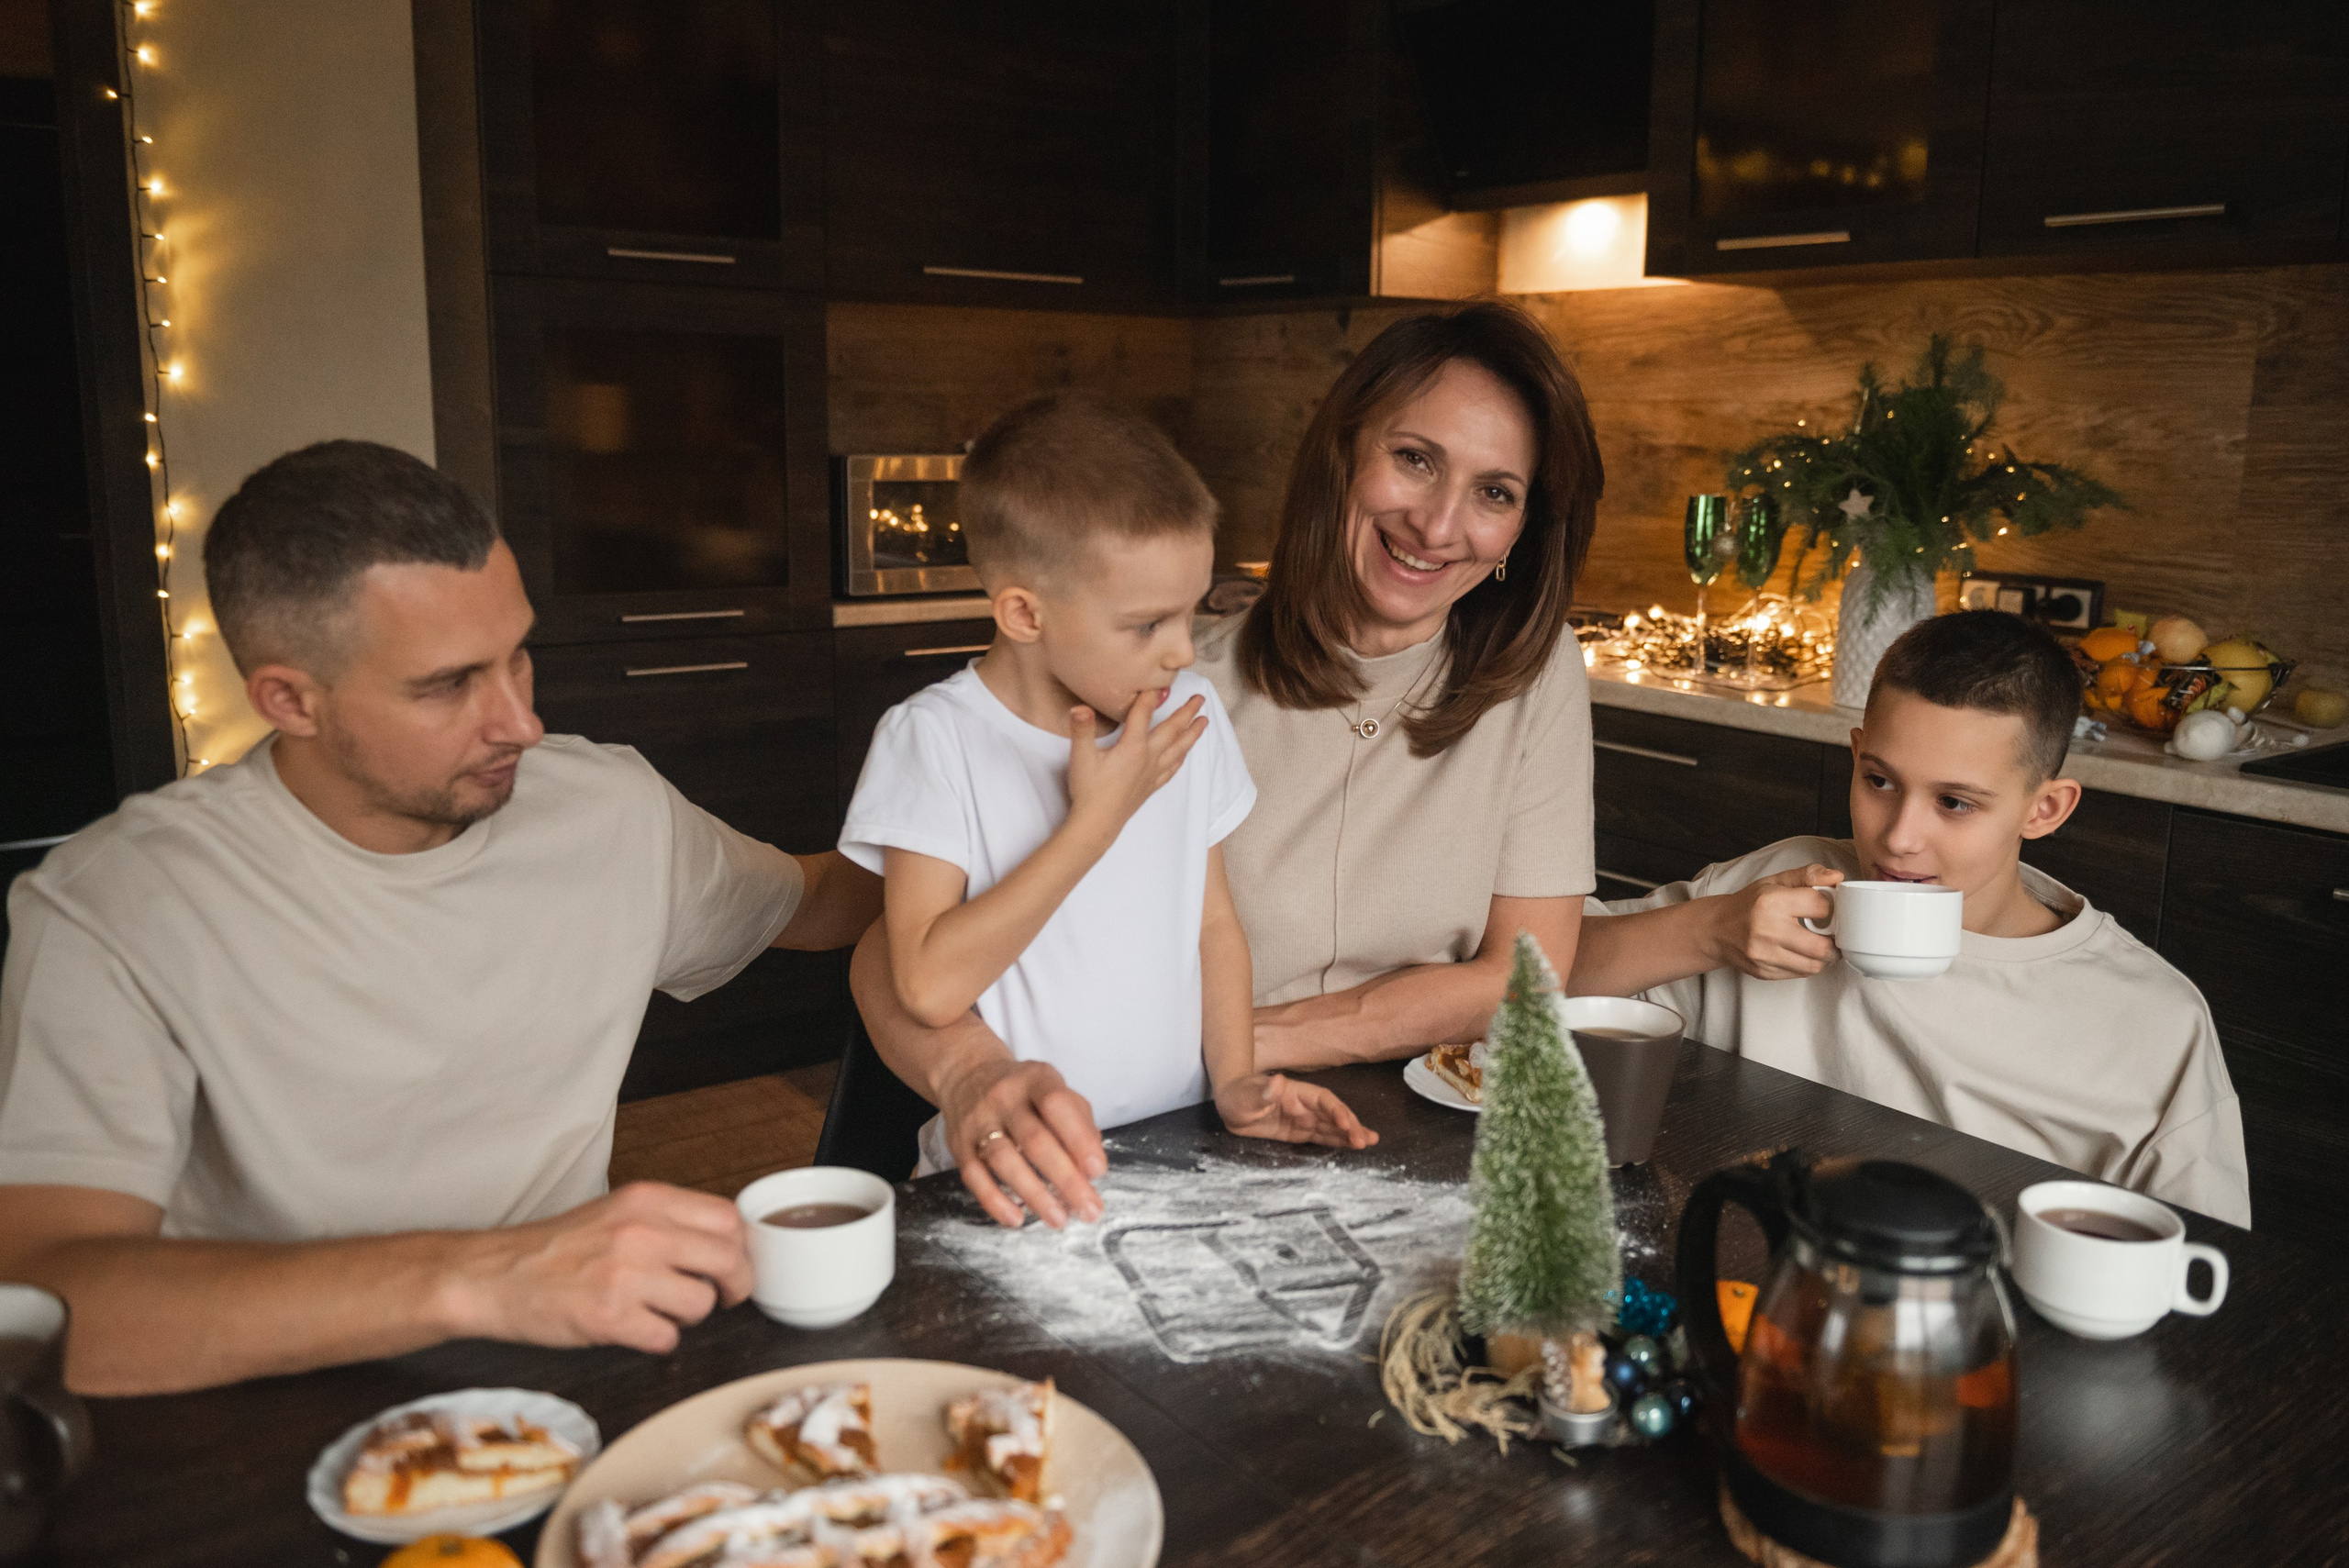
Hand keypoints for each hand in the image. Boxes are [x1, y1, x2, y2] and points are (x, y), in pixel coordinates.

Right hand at [448, 1182, 751, 1353]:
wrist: (493, 1275)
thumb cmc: (556, 1248)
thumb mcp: (616, 1211)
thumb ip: (667, 1221)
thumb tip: (723, 1243)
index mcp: (647, 1200)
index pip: (728, 1218)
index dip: (740, 1247)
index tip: (733, 1263)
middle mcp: (642, 1232)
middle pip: (729, 1260)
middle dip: (735, 1286)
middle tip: (723, 1297)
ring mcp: (626, 1275)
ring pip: (701, 1303)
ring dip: (688, 1316)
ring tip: (659, 1310)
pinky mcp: (609, 1317)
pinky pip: (666, 1337)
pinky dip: (657, 1340)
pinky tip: (635, 1328)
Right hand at [940, 1057, 1107, 1229]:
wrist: (967, 1075)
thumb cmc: (1024, 1091)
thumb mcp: (1055, 1089)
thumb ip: (1078, 1121)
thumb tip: (1091, 1167)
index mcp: (1036, 1080)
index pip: (1057, 1105)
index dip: (1078, 1138)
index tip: (1098, 1171)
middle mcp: (1004, 1098)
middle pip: (1034, 1140)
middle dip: (1065, 1179)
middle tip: (1089, 1210)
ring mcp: (978, 1121)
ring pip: (1004, 1160)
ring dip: (1034, 1194)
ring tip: (1059, 1219)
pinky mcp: (958, 1145)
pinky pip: (974, 1176)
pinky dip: (994, 1200)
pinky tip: (1015, 1219)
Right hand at [1064, 692, 1205, 841]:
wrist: (1097, 824)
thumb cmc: (1088, 791)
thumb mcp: (1080, 756)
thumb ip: (1082, 729)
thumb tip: (1080, 707)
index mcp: (1133, 747)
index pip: (1144, 714)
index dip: (1149, 696)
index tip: (1157, 681)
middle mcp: (1148, 758)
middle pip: (1172, 730)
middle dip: (1186, 712)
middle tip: (1200, 699)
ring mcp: (1152, 773)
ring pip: (1179, 749)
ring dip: (1192, 733)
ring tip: (1204, 722)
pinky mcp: (1151, 786)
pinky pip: (1173, 768)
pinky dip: (1182, 757)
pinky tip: (1184, 754)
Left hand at [1215, 1073, 1378, 1149]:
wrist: (1230, 1106)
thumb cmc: (1238, 1095)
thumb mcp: (1246, 1095)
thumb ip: (1263, 1092)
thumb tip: (1279, 1082)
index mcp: (1296, 1092)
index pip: (1322, 1100)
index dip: (1335, 1110)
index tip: (1346, 1123)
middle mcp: (1304, 1105)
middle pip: (1333, 1114)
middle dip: (1350, 1126)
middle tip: (1364, 1140)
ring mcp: (1304, 1119)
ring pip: (1332, 1126)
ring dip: (1350, 1134)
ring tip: (1370, 1142)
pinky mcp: (1300, 1132)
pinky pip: (1322, 1137)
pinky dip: (1337, 1141)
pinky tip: (1353, 1146)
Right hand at [1705, 864, 1843, 979]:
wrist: (1717, 929)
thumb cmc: (1749, 904)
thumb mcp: (1775, 881)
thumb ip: (1808, 875)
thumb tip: (1837, 877)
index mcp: (1772, 902)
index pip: (1821, 907)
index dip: (1831, 908)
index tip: (1827, 909)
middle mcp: (1767, 930)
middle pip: (1821, 946)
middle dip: (1834, 941)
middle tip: (1832, 934)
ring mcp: (1765, 955)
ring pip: (1814, 965)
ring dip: (1823, 956)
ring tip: (1818, 944)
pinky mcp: (1764, 972)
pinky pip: (1800, 974)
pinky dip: (1807, 964)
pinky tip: (1802, 953)